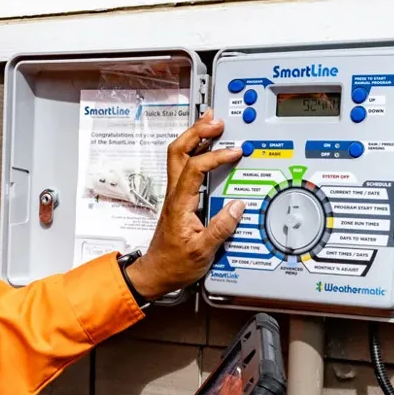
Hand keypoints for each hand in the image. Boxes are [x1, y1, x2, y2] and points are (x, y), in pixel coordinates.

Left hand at [126, 111, 244, 300]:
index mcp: (180, 204)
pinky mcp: (181, 199)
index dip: (215, 156)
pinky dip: (198, 152)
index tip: (234, 152)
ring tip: (212, 124)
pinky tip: (209, 149)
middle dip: (197, 131)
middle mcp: (175, 194)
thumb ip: (221, 229)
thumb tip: (237, 207)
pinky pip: (187, 167)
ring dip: (195, 137)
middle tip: (215, 120)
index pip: (195, 168)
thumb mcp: (202, 252)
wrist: (156, 273)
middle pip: (178, 151)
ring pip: (180, 156)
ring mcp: (176, 195)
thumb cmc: (173, 264)